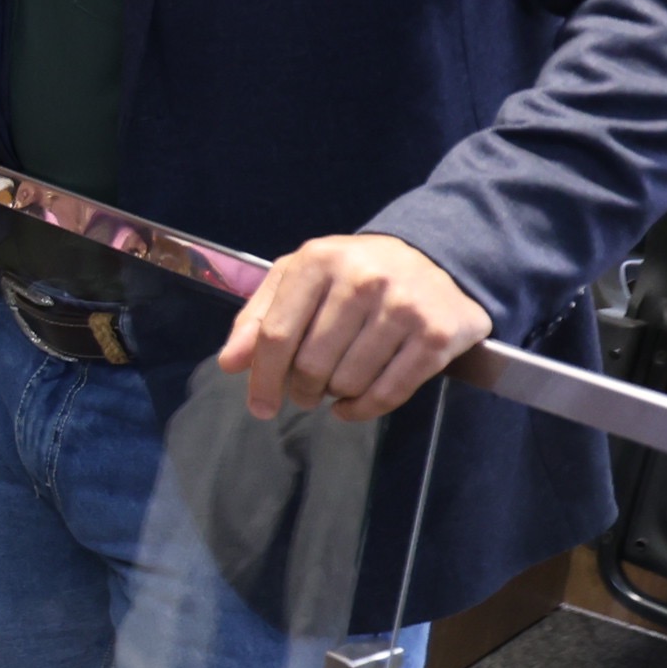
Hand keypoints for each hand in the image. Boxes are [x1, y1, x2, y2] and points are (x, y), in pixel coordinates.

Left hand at [216, 233, 493, 422]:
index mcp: (318, 261)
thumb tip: (230, 364)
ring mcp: (403, 307)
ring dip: (334, 395)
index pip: (276, 334)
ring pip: (348, 382)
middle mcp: (362, 279)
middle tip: (305, 392)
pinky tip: (351, 405)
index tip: (260, 406)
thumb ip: (258, 317)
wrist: (432, 257)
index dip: (262, 377)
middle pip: (311, 364)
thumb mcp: (298, 279)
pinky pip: (388, 393)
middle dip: (301, 389)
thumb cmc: (350, 274)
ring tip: (334, 386)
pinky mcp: (436, 335)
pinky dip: (363, 409)